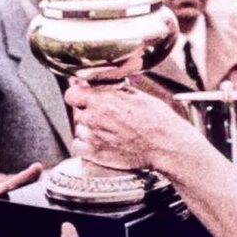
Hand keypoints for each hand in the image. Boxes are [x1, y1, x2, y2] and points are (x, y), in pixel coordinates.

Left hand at [65, 81, 199, 172]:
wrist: (165, 145)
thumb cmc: (157, 120)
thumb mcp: (138, 95)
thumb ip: (114, 89)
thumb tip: (102, 82)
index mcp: (103, 100)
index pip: (71, 94)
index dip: (78, 94)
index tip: (84, 96)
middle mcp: (94, 118)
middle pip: (76, 112)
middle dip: (87, 111)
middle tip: (104, 115)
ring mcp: (93, 138)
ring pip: (78, 129)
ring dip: (87, 128)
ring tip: (106, 130)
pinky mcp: (96, 155)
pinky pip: (78, 146)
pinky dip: (84, 144)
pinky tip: (98, 141)